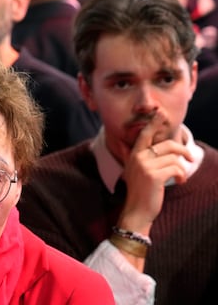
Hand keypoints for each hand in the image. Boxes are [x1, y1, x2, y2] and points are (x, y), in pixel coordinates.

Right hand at [118, 113, 191, 234]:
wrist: (137, 210)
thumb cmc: (141, 191)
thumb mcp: (138, 171)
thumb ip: (145, 158)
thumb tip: (162, 148)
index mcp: (134, 154)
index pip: (145, 134)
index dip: (154, 123)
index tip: (160, 113)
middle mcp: (137, 157)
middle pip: (166, 145)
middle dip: (182, 150)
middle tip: (190, 158)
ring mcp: (144, 166)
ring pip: (173, 158)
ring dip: (181, 169)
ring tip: (179, 177)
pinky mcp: (153, 175)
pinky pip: (175, 168)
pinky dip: (181, 175)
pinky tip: (179, 182)